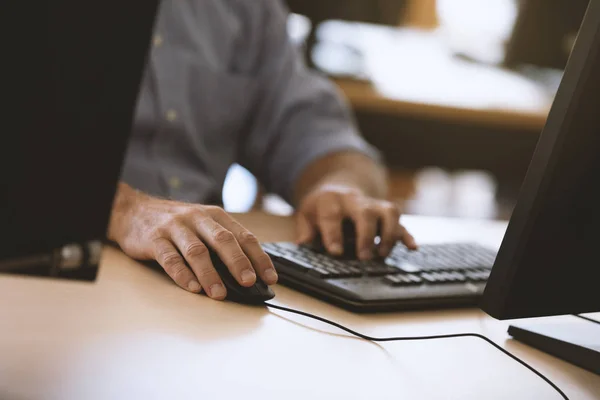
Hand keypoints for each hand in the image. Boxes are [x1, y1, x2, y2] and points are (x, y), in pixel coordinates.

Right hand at [108, 183, 277, 298]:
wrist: (133, 210)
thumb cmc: (176, 223)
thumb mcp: (202, 224)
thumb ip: (222, 243)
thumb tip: (248, 273)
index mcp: (214, 216)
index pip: (243, 236)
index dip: (258, 257)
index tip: (269, 277)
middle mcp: (197, 218)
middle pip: (223, 240)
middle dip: (238, 262)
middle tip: (248, 282)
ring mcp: (175, 227)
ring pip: (196, 250)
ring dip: (210, 274)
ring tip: (220, 293)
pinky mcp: (154, 239)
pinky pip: (170, 258)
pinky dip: (182, 274)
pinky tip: (192, 287)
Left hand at [296, 184, 416, 259]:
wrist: (338, 187)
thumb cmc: (321, 207)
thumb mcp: (307, 214)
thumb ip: (306, 230)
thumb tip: (304, 244)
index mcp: (330, 200)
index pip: (332, 216)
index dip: (334, 234)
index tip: (336, 252)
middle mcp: (354, 200)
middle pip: (365, 213)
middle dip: (366, 235)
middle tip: (364, 257)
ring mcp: (373, 204)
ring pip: (388, 212)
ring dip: (389, 234)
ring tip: (382, 255)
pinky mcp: (386, 213)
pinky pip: (400, 221)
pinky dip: (406, 234)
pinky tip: (412, 247)